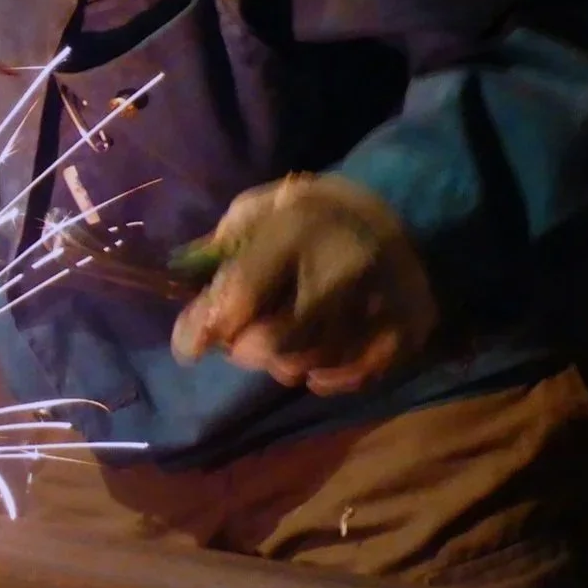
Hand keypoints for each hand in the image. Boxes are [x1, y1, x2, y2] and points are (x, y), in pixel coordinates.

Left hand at [170, 174, 437, 394]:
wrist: (406, 209)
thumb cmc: (314, 213)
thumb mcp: (259, 210)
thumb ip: (220, 248)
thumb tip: (181, 286)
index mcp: (297, 229)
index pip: (241, 296)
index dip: (204, 329)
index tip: (188, 345)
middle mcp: (342, 268)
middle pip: (274, 345)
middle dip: (244, 350)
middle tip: (241, 339)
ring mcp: (379, 304)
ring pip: (308, 366)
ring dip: (282, 363)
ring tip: (282, 338)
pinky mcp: (406, 332)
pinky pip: (349, 378)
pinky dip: (324, 374)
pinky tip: (318, 352)